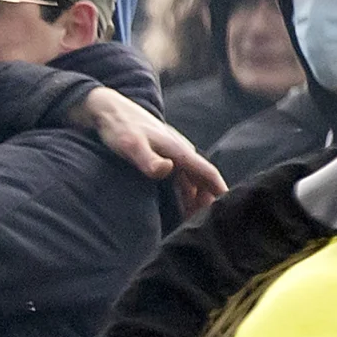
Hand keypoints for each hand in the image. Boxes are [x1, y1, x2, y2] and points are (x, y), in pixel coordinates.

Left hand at [80, 87, 225, 214]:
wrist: (106, 110)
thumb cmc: (118, 128)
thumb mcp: (131, 145)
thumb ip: (148, 159)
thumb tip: (168, 169)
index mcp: (178, 150)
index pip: (207, 173)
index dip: (219, 191)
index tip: (230, 208)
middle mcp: (179, 151)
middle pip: (202, 180)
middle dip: (208, 202)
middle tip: (209, 226)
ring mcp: (171, 153)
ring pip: (191, 180)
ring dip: (196, 200)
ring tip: (194, 223)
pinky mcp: (161, 155)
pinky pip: (181, 178)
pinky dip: (185, 193)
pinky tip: (180, 207)